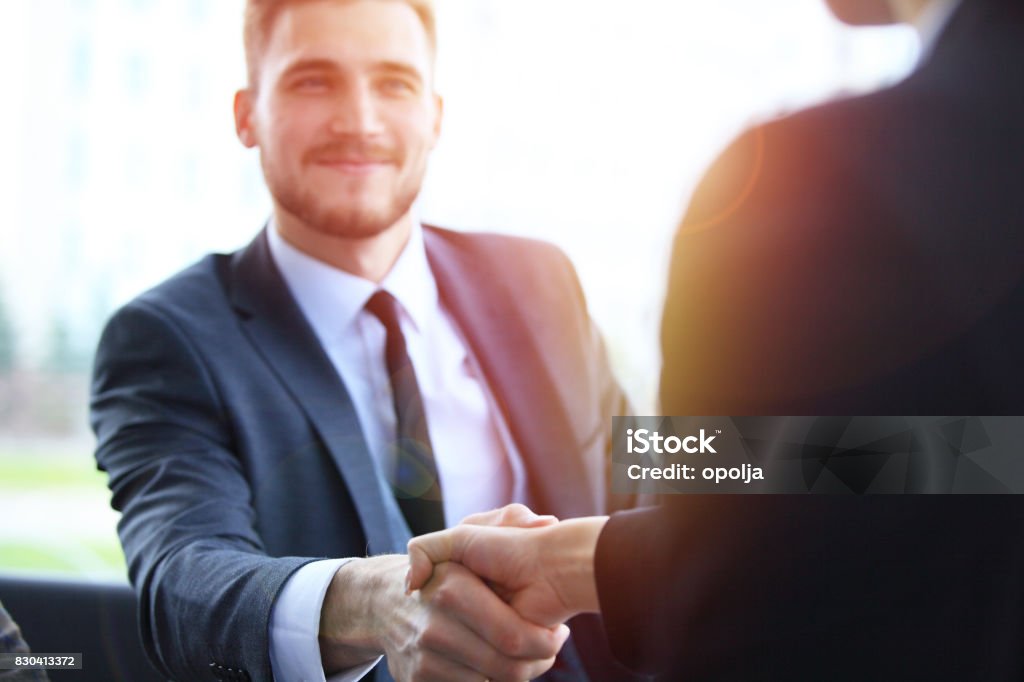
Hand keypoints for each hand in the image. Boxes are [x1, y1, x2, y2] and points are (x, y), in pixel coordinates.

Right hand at [318, 504, 569, 681]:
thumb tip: (545, 521)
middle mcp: (434, 626)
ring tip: (528, 655)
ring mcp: (423, 657)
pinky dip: (488, 680)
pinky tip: (494, 664)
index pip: (513, 637)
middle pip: (507, 668)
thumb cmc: (445, 571)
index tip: (558, 633)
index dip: (544, 641)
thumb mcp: (467, 537)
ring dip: (518, 674)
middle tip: (550, 649)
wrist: (383, 603)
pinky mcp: (417, 680)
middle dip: (538, 661)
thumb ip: (507, 519)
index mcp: (452, 589)